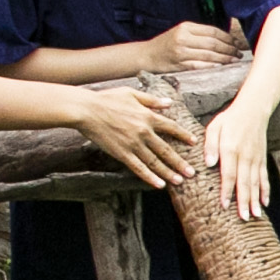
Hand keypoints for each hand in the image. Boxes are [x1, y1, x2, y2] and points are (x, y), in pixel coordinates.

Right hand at [78, 88, 199, 190]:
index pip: (171, 127)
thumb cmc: (107, 99)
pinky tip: (160, 185)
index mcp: (147, 116)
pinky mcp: (122, 154)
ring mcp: (133, 144)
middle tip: (192, 173)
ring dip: (168, 173)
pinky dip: (150, 177)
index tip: (194, 142)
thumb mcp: (131, 94)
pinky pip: (139, 168)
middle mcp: (144, 132)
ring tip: (179, 181)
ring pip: (155, 162)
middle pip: (166, 150)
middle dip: (180, 162)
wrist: (86, 110)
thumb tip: (169, 103)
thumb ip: (152, 100)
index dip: (183, 135)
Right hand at [149, 22, 243, 72]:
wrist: (146, 55)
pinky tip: (221, 67)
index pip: (213, 31)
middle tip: (239, 53)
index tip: (237, 43)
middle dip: (230, 49)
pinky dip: (212, 66)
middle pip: (213, 43)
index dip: (228, 38)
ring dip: (225, 59)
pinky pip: (200, 65)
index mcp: (186, 27)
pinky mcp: (179, 65)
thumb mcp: (182, 33)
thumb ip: (200, 34)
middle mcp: (183, 37)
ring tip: (234, 60)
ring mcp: (181, 51)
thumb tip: (226, 40)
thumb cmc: (167, 45)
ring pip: (209, 54)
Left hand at [207, 102, 276, 220]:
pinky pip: (264, 178)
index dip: (227, 191)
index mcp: (231, 149)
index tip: (224, 205)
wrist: (252, 111)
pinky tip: (264, 203)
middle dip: (244, 201)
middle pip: (244, 182)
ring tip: (254, 216)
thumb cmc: (229, 120)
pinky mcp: (262, 160)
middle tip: (243, 217)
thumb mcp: (214, 127)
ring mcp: (256, 159)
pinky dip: (265, 191)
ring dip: (255, 200)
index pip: (229, 174)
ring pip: (256, 183)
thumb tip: (208, 164)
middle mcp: (245, 156)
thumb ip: (210, 145)